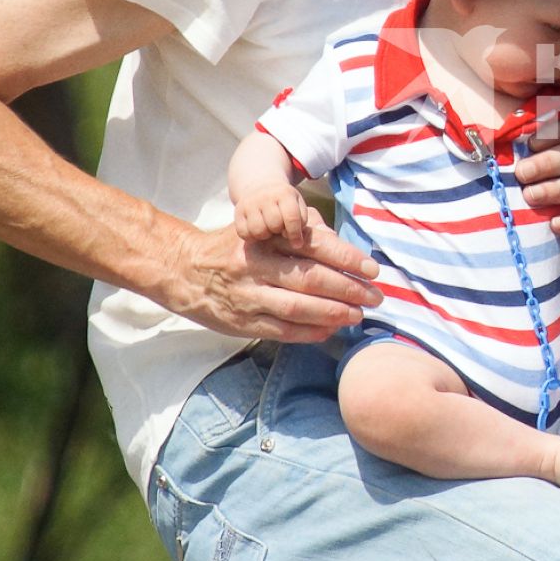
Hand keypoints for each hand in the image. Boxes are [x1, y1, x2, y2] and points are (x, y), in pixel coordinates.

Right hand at [166, 210, 381, 343]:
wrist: (184, 270)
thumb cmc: (236, 247)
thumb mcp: (263, 228)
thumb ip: (300, 231)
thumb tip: (341, 244)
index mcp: (265, 238)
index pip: (313, 246)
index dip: (346, 258)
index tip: (372, 269)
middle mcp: (256, 265)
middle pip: (310, 279)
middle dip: (348, 289)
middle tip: (375, 297)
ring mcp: (247, 295)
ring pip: (297, 308)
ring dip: (333, 314)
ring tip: (357, 316)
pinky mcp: (242, 321)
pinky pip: (282, 330)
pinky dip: (310, 332)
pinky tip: (330, 330)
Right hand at [233, 182, 313, 245]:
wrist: (261, 186)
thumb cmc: (284, 202)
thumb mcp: (298, 205)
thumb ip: (302, 221)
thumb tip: (298, 244)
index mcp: (284, 194)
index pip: (291, 218)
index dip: (295, 234)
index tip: (297, 244)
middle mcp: (265, 196)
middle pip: (274, 225)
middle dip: (279, 232)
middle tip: (279, 229)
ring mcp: (249, 203)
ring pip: (258, 231)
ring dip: (265, 235)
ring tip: (269, 230)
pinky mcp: (237, 212)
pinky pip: (243, 233)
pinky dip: (251, 237)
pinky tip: (257, 230)